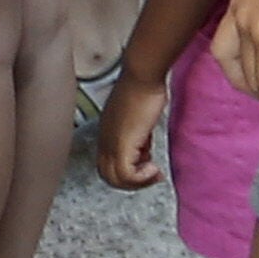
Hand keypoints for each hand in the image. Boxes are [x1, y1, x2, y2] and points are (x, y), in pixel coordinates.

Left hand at [97, 73, 168, 190]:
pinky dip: (141, 178)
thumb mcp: (138, 116)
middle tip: (151, 174)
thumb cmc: (143, 87)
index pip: (107, 165)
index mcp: (106, 133)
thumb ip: (137, 132)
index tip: (147, 164)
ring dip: (137, 182)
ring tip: (154, 172)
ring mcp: (111, 143)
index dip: (127, 171)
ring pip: (114, 179)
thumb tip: (145, 143)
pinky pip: (126, 175)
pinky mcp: (122, 145)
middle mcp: (104, 140)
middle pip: (108, 177)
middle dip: (132, 182)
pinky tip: (154, 167)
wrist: (141, 75)